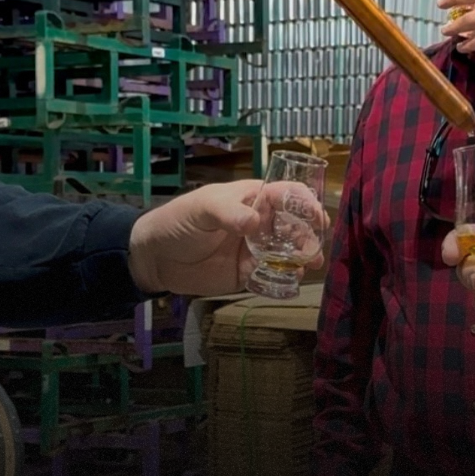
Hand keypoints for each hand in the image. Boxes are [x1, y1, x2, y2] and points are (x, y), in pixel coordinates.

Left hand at [127, 180, 324, 296]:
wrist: (156, 258)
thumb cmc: (179, 221)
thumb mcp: (202, 208)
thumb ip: (229, 213)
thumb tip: (256, 223)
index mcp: (253, 199)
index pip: (288, 194)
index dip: (307, 203)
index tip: (318, 217)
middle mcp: (260, 223)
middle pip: (296, 226)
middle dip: (310, 236)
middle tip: (314, 249)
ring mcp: (256, 249)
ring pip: (289, 253)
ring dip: (303, 258)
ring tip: (308, 266)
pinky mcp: (249, 274)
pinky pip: (273, 277)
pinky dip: (285, 280)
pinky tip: (290, 281)